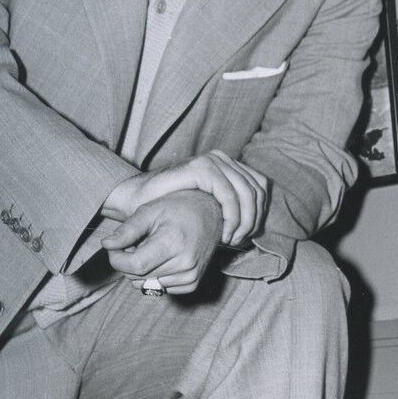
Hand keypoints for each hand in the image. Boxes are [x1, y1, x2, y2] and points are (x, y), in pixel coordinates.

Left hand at [100, 191, 223, 294]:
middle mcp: (184, 263)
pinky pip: (160, 288)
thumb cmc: (178, 208)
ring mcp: (190, 276)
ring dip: (141, 270)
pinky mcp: (192, 283)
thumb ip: (127, 230)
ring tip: (151, 248)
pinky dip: (154, 276)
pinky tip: (162, 258)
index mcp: (173, 243)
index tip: (114, 246)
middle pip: (137, 276)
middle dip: (127, 262)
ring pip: (146, 284)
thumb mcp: (149, 211)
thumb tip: (106, 245)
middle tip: (135, 243)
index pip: (134, 266)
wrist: (211, 213)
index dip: (116, 258)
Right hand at [104, 151, 267, 246]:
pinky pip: (229, 195)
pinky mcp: (201, 168)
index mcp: (227, 164)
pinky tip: (223, 233)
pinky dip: (232, 218)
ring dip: (244, 221)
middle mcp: (222, 158)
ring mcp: (212, 160)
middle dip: (253, 220)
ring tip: (231, 239)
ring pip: (247, 193)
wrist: (136, 200)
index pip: (261, 186)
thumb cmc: (169, 207)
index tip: (247, 235)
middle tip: (239, 241)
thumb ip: (228, 206)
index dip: (260, 213)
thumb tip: (256, 222)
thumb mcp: (206, 206)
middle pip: (258, 190)